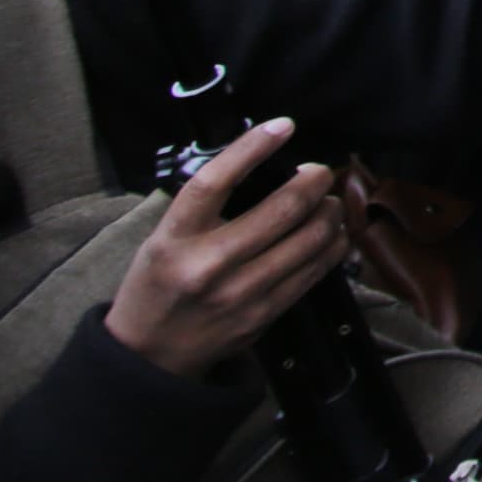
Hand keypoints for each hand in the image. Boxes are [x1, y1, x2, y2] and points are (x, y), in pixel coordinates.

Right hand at [105, 116, 350, 377]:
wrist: (148, 354)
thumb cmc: (157, 285)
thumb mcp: (163, 238)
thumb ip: (205, 208)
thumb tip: (261, 165)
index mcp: (175, 239)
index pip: (216, 182)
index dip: (252, 149)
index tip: (283, 126)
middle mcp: (209, 265)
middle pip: (281, 210)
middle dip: (314, 181)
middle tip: (320, 171)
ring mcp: (241, 293)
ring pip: (309, 240)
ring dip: (330, 212)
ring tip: (328, 202)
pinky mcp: (264, 315)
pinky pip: (314, 272)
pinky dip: (332, 245)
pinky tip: (332, 233)